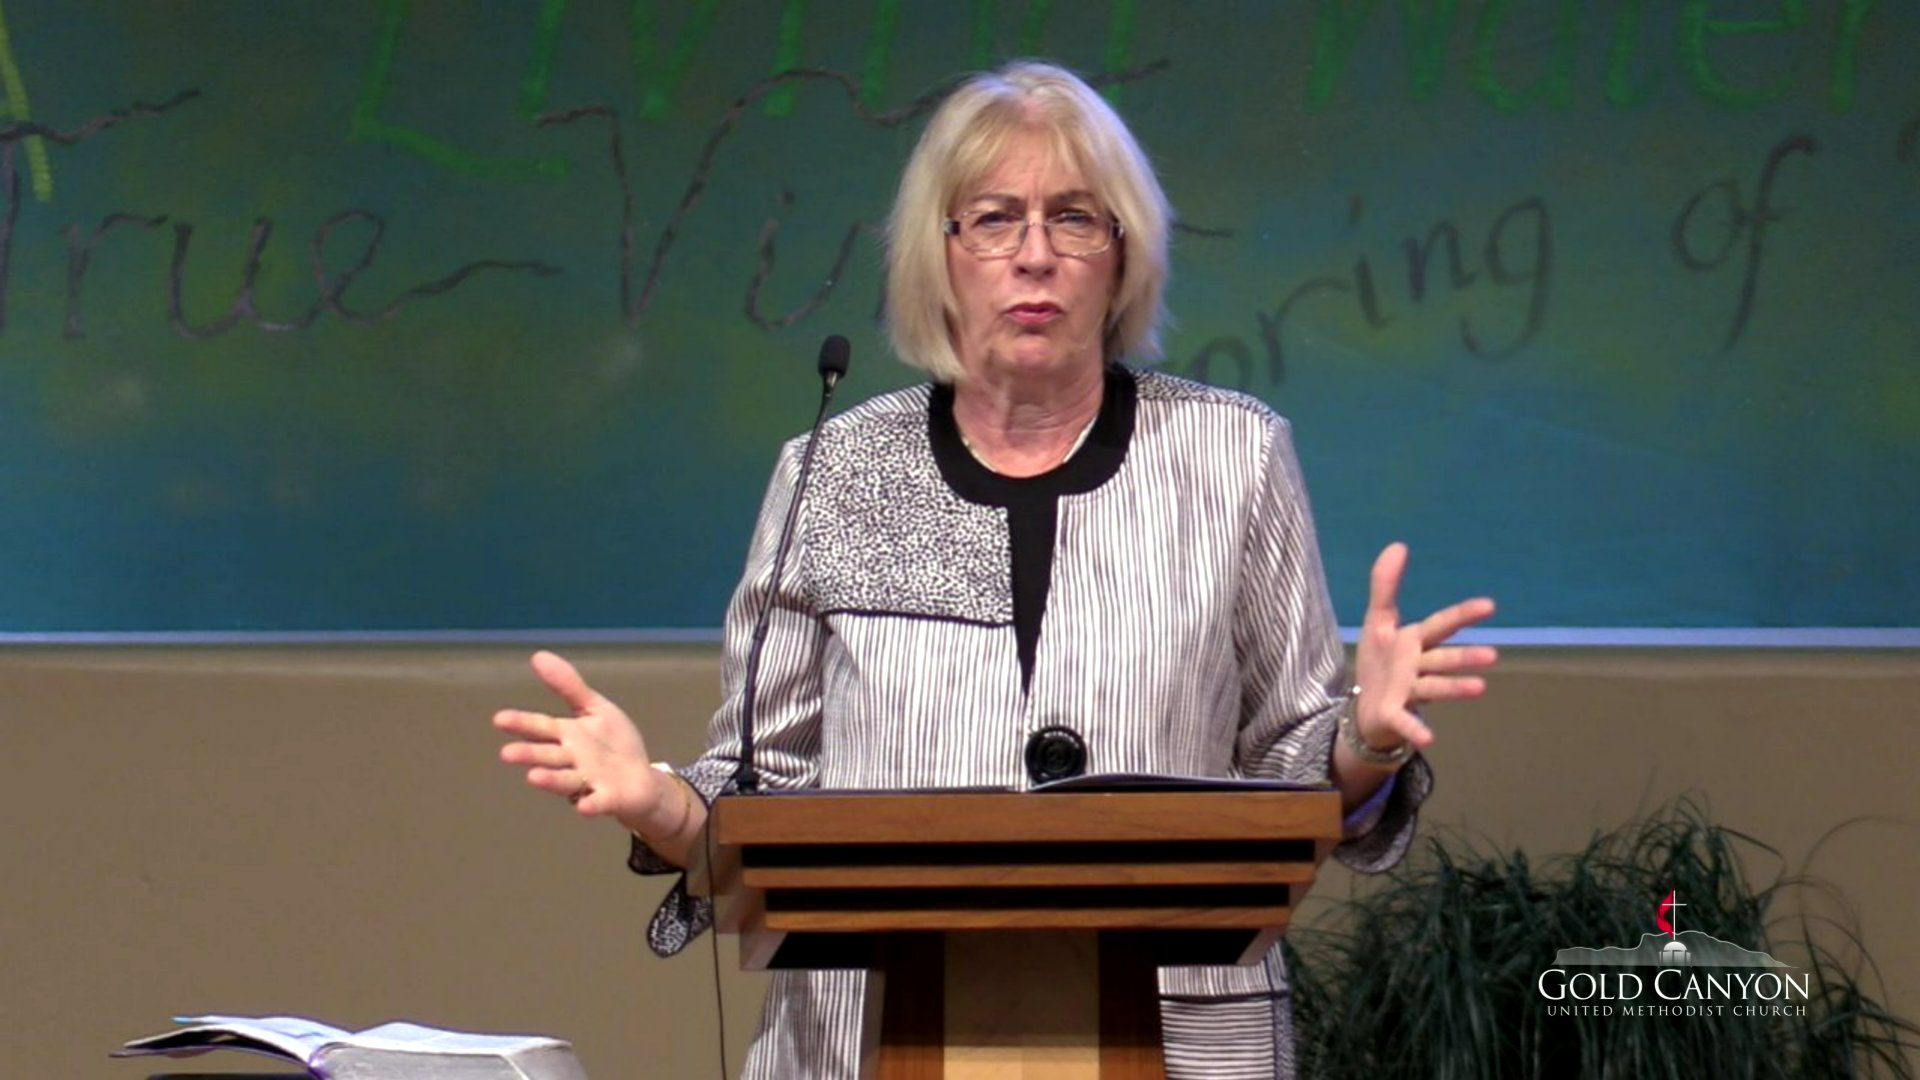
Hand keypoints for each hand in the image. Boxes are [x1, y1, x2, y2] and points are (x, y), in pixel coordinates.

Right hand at [494, 651, 662, 823]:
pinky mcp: (608, 798)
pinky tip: (584, 806)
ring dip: (550, 780)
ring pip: (566, 780)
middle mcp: (572, 761)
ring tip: (532, 778)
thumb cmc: (613, 744)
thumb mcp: (595, 708)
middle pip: (548, 756)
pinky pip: (598, 802)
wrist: (642, 779)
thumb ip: (568, 686)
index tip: (499, 719)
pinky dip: (591, 804)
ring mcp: (588, 781)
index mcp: (567, 736)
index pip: (540, 727)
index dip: (521, 724)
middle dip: (529, 755)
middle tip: (506, 754)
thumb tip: (537, 655)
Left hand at [1350, 542, 1497, 753]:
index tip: (1490, 605)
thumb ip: (1386, 585)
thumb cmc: (1381, 662)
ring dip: (1455, 688)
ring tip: (1479, 688)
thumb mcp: (1378, 620)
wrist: (1366, 707)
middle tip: (1492, 656)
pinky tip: (1429, 739)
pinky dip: (1416, 729)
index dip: (1463, 615)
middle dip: (1465, 657)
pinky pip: (1406, 722)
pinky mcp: (1394, 714)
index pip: (1442, 625)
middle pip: (1444, 659)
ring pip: (1434, 687)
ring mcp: (1409, 692)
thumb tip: (1399, 545)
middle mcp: (1419, 666)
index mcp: (1416, 641)